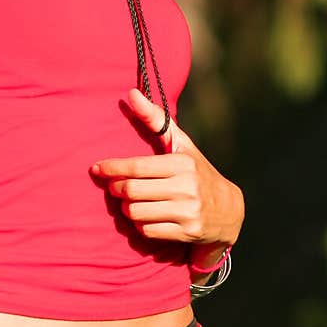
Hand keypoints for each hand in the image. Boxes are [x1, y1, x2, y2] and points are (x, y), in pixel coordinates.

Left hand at [90, 88, 244, 269]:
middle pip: (131, 191)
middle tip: (113, 186)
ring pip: (136, 213)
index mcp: (183, 163)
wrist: (229, 211)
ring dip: (126, 208)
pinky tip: (146, 216)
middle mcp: (187, 187)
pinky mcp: (187, 233)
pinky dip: (140, 225)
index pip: (137, 167)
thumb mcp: (181, 145)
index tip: (97, 168)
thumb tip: (131, 93)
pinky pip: (147, 231)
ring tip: (130, 201)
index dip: (112, 168)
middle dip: (116, 189)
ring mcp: (188, 212)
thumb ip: (155, 120)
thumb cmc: (196, 171)